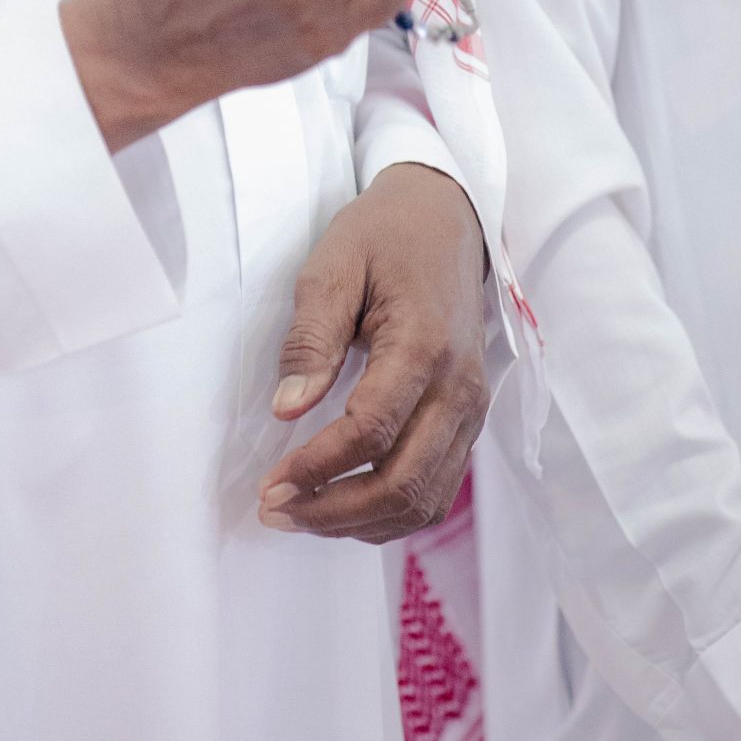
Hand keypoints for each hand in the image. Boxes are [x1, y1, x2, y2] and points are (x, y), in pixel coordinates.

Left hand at [255, 162, 488, 543]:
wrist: (446, 218)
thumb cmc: (384, 236)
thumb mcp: (332, 265)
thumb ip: (311, 339)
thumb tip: (287, 409)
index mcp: (423, 346)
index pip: (372, 432)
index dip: (319, 467)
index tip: (271, 482)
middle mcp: (458, 388)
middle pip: (404, 484)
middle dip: (335, 511)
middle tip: (275, 510)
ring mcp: (470, 409)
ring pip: (425, 500)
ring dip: (361, 522)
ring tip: (301, 515)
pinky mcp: (467, 419)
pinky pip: (437, 489)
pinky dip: (391, 512)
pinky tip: (343, 504)